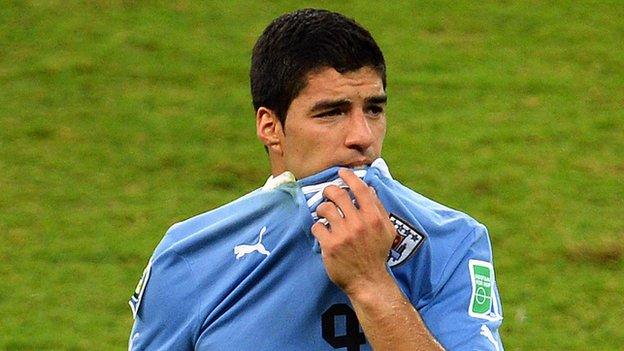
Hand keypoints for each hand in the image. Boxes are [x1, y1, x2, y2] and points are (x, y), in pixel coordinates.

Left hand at [311, 168, 396, 295]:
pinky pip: (317, 226)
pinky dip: (318, 227)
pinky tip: (322, 232)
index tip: (342, 172)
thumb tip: (368, 188)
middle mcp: (359, 224)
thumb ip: (378, 209)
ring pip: (325, 209)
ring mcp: (344, 234)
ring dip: (322, 209)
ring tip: (323, 214)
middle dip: (330, 191)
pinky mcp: (330, 246)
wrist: (368, 281)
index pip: (360, 189)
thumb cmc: (376, 254)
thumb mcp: (386, 230)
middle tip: (328, 194)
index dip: (349, 177)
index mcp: (374, 218)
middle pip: (338, 195)